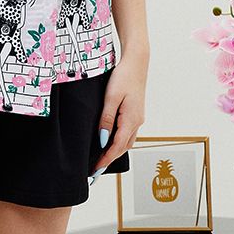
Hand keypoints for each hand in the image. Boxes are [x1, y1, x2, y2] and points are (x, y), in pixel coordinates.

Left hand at [93, 53, 147, 171]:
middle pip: (123, 148)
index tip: (94, 171)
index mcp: (131, 120)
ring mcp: (138, 118)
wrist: (136, 62)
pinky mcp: (135, 113)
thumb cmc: (123, 77)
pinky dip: (119, 143)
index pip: (117, 147)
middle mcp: (137, 122)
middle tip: (95, 172)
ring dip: (114, 153)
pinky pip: (127, 134)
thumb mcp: (111, 98)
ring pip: (126, 142)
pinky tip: (110, 145)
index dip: (105, 160)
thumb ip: (106, 120)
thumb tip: (102, 140)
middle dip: (109, 160)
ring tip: (101, 162)